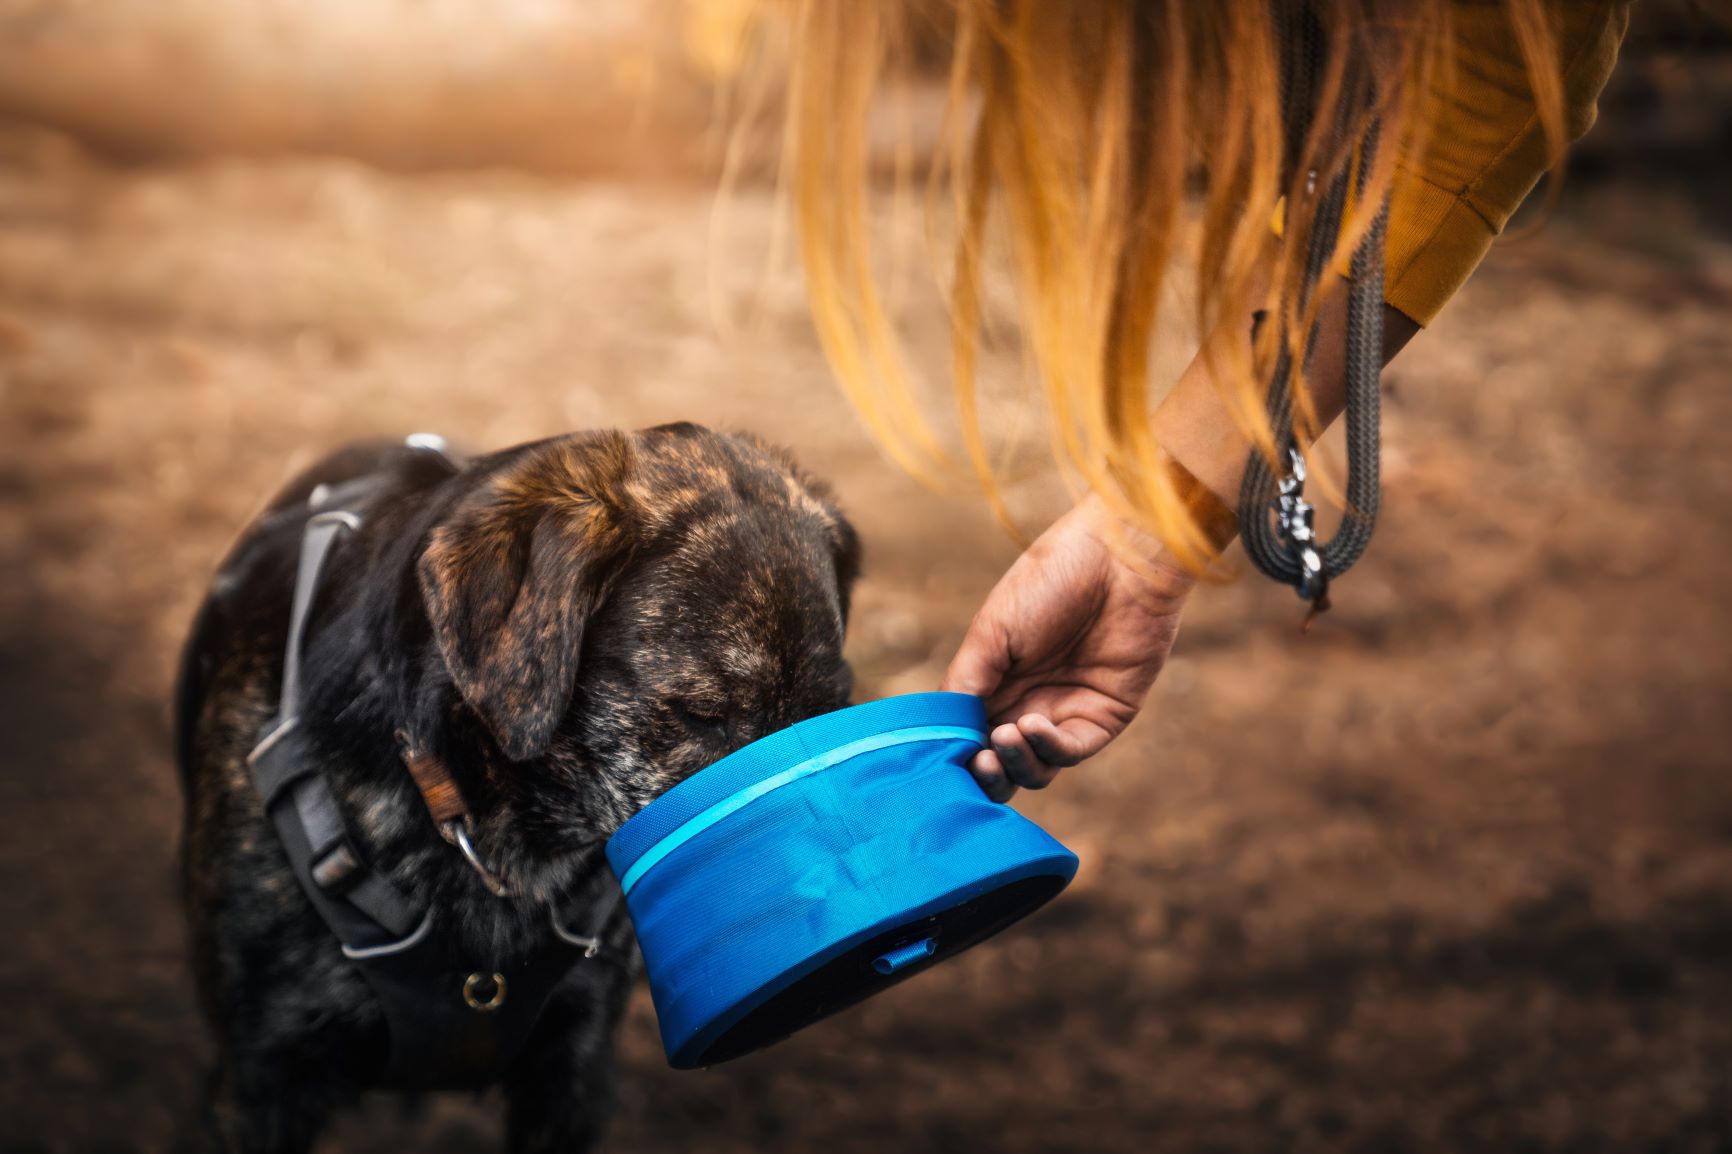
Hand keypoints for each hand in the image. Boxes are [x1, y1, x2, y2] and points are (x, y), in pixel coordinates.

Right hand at [941, 494, 1195, 800]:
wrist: (1117, 559)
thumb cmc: (1050, 581)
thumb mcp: (991, 631)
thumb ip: (965, 683)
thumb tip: (943, 734)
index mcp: (995, 682)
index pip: (969, 735)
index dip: (956, 754)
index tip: (944, 756)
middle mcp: (1029, 702)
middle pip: (1001, 763)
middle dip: (985, 774)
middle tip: (978, 762)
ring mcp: (1067, 712)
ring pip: (1036, 768)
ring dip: (1015, 764)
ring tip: (1004, 736)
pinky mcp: (1104, 717)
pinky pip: (1072, 751)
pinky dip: (1049, 748)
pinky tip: (1032, 726)